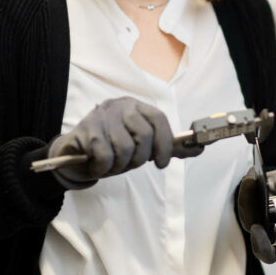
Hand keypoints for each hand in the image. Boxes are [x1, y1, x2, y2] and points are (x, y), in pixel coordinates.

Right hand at [49, 97, 201, 187]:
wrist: (74, 153)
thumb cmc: (113, 148)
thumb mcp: (142, 145)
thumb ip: (168, 146)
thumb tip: (201, 147)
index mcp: (137, 106)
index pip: (159, 119)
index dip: (165, 143)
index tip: (162, 163)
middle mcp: (121, 106)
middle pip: (144, 135)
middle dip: (140, 158)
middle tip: (130, 164)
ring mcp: (103, 116)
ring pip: (125, 148)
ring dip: (120, 166)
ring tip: (113, 166)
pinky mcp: (87, 130)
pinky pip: (105, 156)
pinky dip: (103, 168)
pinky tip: (98, 166)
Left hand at [237, 167, 275, 262]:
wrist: (274, 179)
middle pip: (268, 255)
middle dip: (262, 245)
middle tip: (256, 227)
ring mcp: (260, 229)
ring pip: (251, 232)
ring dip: (249, 215)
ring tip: (251, 194)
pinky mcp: (248, 218)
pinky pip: (245, 212)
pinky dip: (246, 197)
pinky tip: (251, 181)